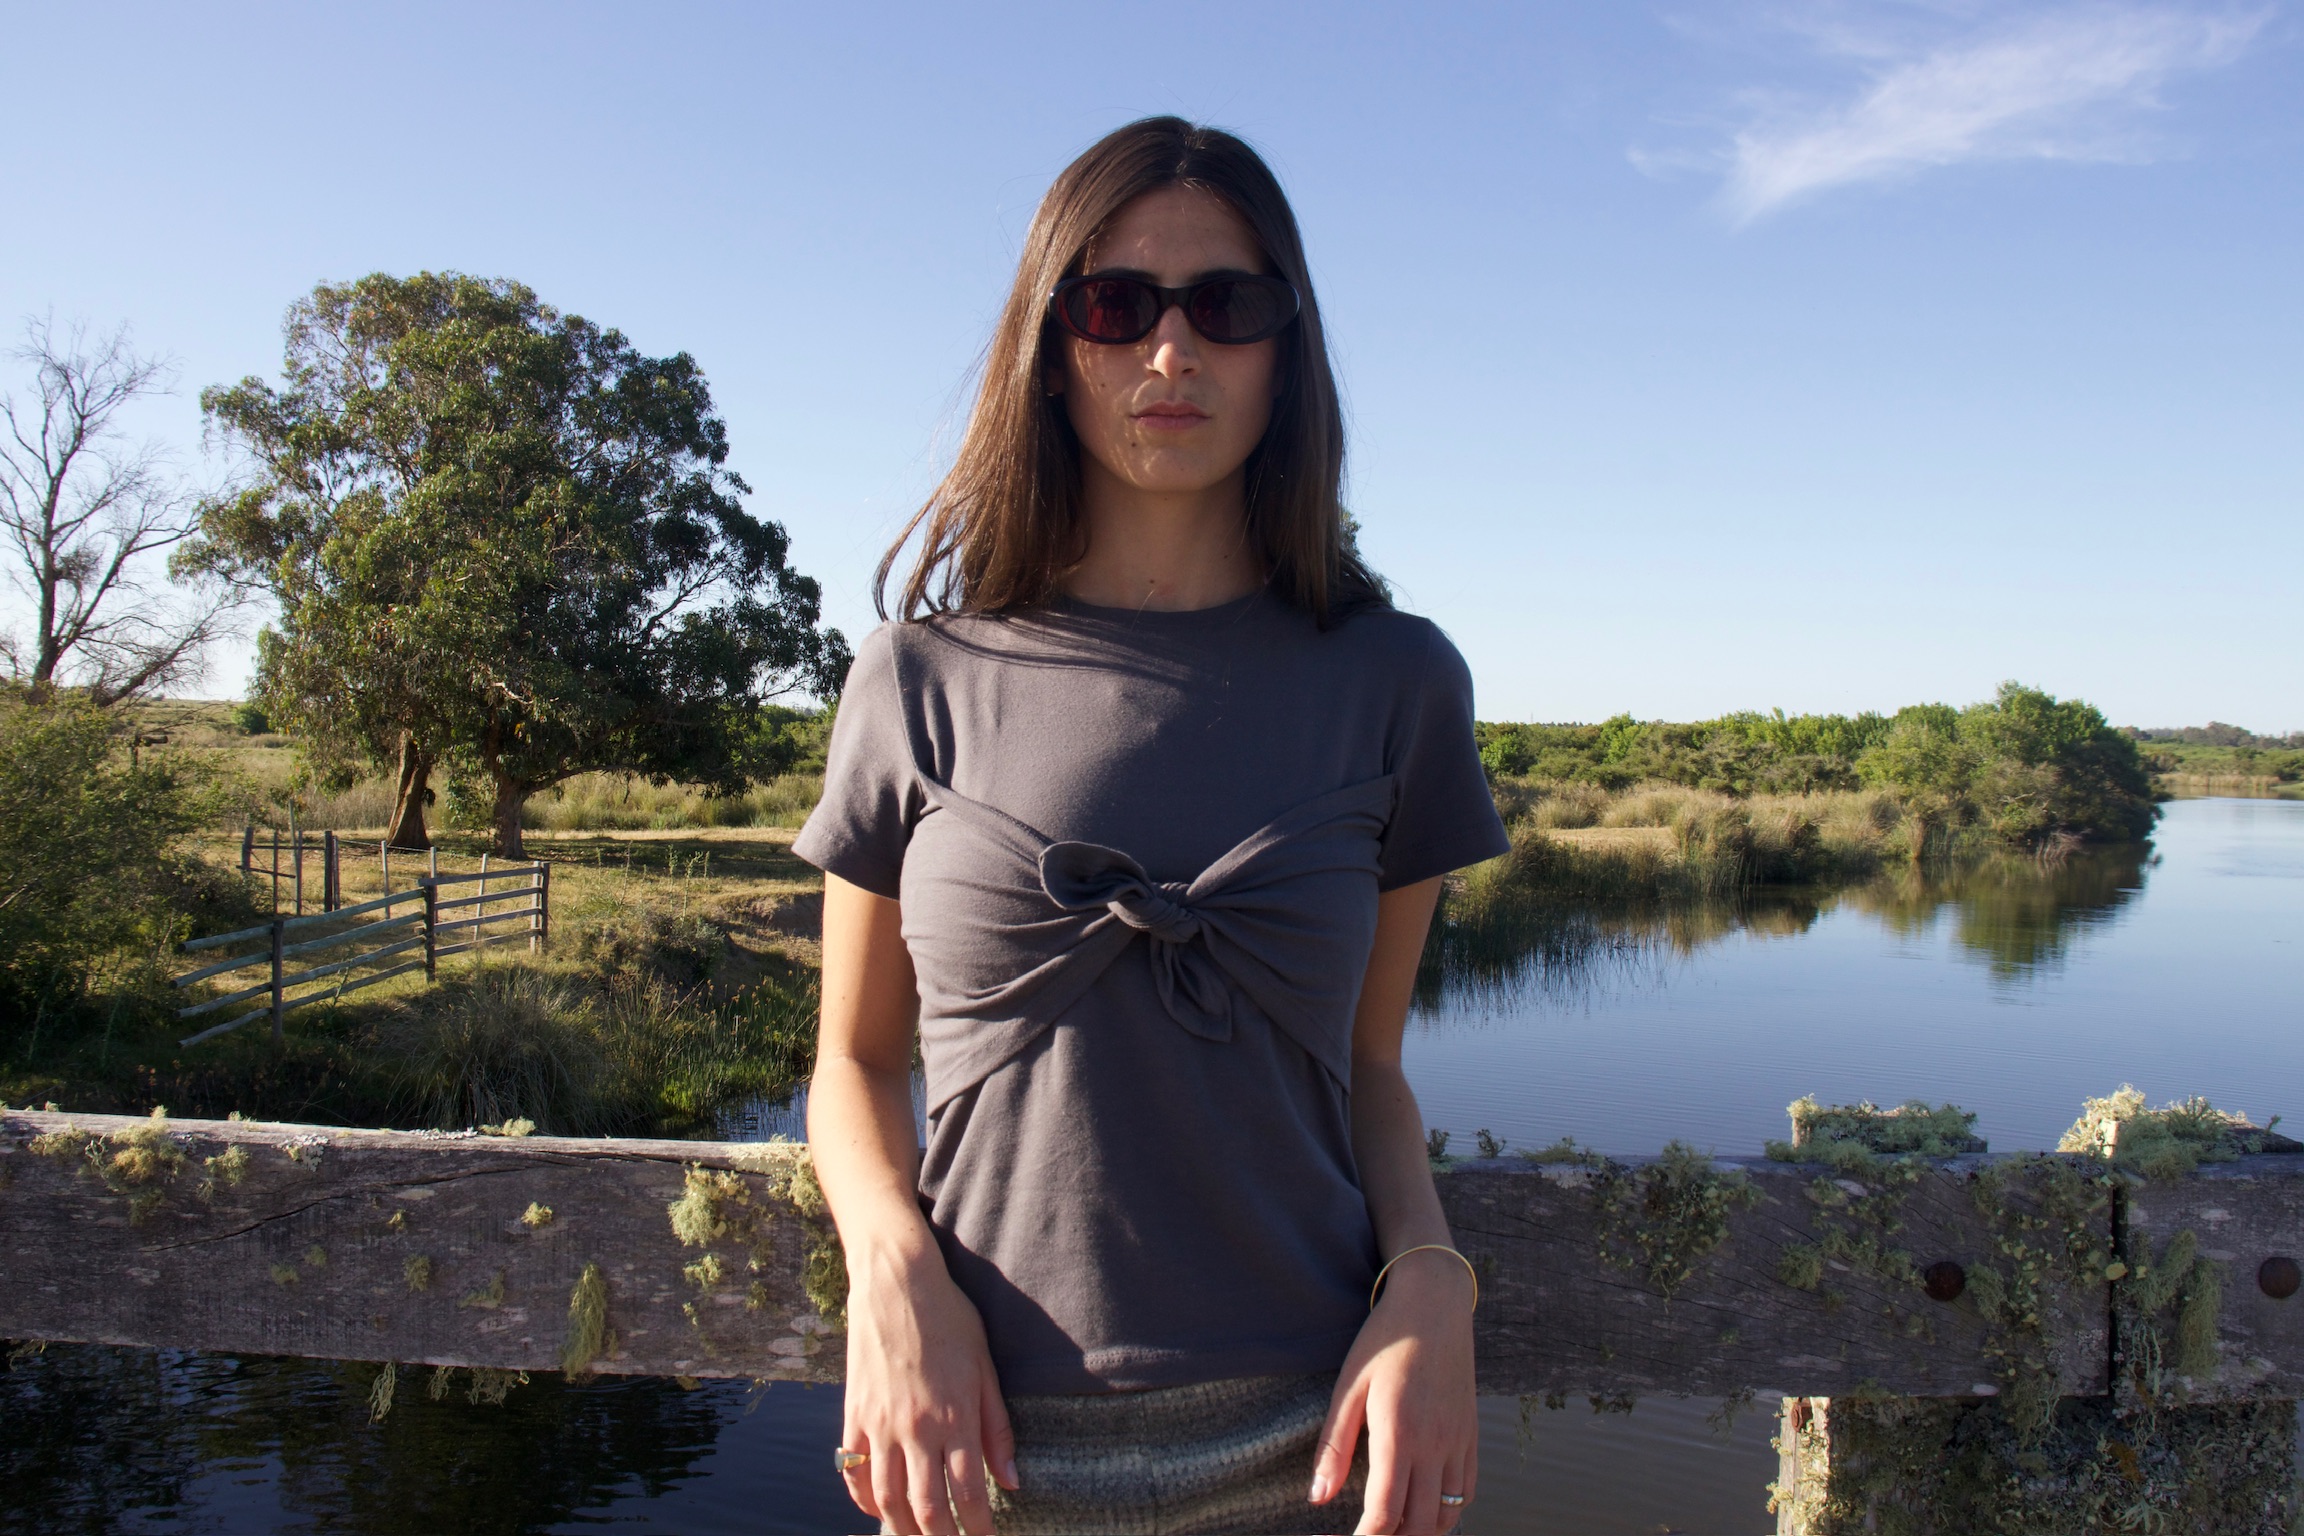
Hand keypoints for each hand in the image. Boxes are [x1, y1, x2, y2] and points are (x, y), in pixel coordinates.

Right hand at [840, 1249, 1018, 1534]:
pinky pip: (853, 1470)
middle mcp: (915, 1427)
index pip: (968, 1492)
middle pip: (926, 1507)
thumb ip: (997, 1427)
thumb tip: (1012, 1480)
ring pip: (887, 1498)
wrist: (897, 1281)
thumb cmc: (950, 1320)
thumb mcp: (985, 1368)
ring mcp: (880, 1423)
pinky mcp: (854, 1413)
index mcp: (954, 1417)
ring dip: (903, 1529)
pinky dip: (864, 1499)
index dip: (979, 1527)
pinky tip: (879, 1509)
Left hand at [1310, 1250, 1478, 1534]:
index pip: (1385, 1514)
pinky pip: (1466, 1492)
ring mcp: (1459, 1441)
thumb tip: (1317, 1497)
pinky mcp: (1472, 1434)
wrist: (1435, 1301)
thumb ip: (1333, 1446)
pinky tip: (1423, 1504)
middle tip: (1364, 1533)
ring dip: (1420, 1531)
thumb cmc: (1385, 1338)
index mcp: (1400, 1433)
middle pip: (1419, 1526)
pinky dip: (1447, 1511)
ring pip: (1448, 1516)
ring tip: (1392, 1525)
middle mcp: (1436, 1444)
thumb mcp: (1348, 1385)